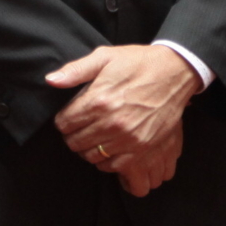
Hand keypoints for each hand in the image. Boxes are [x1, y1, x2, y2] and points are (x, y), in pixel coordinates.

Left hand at [47, 45, 203, 195]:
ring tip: (96, 138)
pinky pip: (116, 168)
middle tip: (82, 128)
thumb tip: (51, 80)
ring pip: (93, 157)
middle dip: (74, 136)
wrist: (174, 73)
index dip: (63, 120)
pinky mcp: (143, 150)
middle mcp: (112, 124)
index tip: (70, 117)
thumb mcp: (105, 57)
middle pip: (76, 143)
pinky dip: (109, 163)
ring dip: (90, 150)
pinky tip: (110, 150)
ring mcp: (128, 140)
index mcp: (99, 101)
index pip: (64, 124)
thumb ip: (75, 70)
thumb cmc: (138, 63)